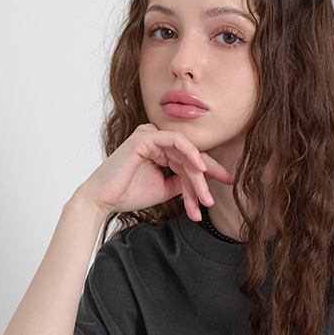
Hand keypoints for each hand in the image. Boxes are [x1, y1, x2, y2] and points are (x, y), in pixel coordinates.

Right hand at [76, 124, 233, 221]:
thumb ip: (182, 181)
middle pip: (191, 155)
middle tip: (225, 187)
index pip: (191, 158)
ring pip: (186, 152)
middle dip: (209, 175)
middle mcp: (157, 139)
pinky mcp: (145, 136)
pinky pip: (175, 140)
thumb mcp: (165, 188)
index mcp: (161, 150)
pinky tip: (200, 168)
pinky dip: (190, 152)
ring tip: (205, 196)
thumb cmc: (129, 193)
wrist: (104, 199)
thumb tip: (203, 179)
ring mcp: (150, 135)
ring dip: (198, 176)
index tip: (229, 181)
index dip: (212, 170)